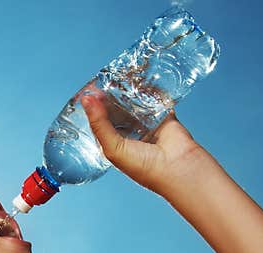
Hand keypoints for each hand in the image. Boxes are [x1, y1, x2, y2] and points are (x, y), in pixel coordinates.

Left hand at [79, 88, 207, 194]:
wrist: (176, 167)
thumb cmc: (143, 166)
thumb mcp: (112, 147)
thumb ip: (99, 123)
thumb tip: (86, 99)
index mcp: (114, 144)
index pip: (99, 121)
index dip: (94, 107)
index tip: (89, 89)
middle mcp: (129, 134)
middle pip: (116, 109)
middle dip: (110, 96)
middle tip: (105, 78)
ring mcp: (145, 124)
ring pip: (133, 103)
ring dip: (128, 91)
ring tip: (121, 75)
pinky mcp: (162, 115)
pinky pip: (154, 99)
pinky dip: (149, 90)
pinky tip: (141, 79)